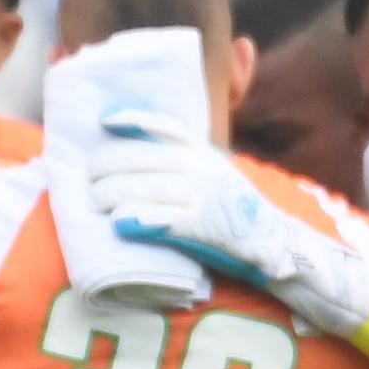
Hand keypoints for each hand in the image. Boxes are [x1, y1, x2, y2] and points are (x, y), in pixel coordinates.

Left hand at [83, 112, 368, 329]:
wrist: (279, 247)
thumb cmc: (239, 216)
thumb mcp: (216, 178)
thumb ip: (185, 167)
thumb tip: (142, 160)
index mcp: (206, 153)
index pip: (165, 127)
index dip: (134, 120)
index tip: (107, 121)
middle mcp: (204, 168)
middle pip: (145, 157)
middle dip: (110, 166)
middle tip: (88, 179)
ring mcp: (206, 196)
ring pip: (149, 186)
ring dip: (115, 193)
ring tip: (96, 202)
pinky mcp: (207, 226)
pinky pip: (166, 219)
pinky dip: (140, 218)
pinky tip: (119, 223)